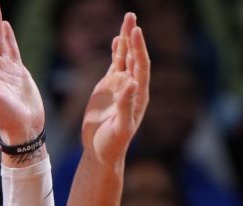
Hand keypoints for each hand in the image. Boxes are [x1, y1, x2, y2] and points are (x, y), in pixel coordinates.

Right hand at [80, 13, 148, 164]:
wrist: (101, 152)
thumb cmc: (112, 144)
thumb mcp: (120, 127)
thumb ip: (126, 106)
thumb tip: (131, 83)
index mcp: (139, 95)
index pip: (140, 67)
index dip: (139, 49)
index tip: (136, 32)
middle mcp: (132, 87)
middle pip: (135, 57)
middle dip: (134, 37)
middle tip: (131, 17)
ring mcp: (120, 86)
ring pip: (125, 58)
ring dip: (126, 39)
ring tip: (128, 19)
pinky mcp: (108, 87)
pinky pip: (115, 65)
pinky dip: (116, 51)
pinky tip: (117, 39)